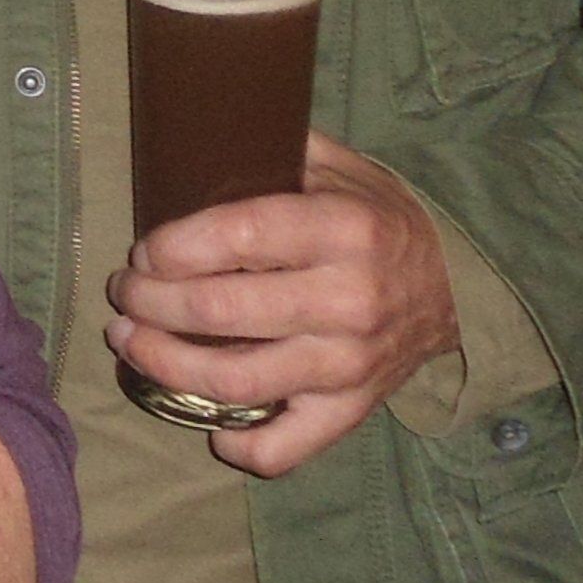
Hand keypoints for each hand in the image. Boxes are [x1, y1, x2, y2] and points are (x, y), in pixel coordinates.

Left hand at [107, 133, 456, 476]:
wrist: (457, 285)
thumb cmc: (377, 217)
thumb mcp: (336, 166)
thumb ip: (271, 149)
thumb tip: (191, 134)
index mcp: (342, 229)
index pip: (235, 237)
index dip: (171, 247)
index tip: (144, 250)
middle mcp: (346, 300)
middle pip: (218, 311)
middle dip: (150, 301)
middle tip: (125, 291)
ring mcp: (348, 364)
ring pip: (234, 382)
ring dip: (163, 363)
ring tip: (130, 339)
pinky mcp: (351, 410)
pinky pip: (285, 449)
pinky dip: (239, 446)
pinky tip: (209, 424)